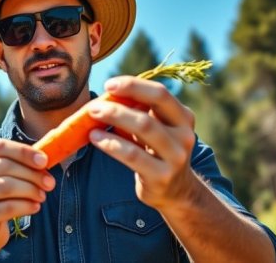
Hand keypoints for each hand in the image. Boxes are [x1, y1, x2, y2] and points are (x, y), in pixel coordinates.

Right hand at [0, 139, 55, 251]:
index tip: (44, 161)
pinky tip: (35, 207)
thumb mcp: (2, 174)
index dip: (23, 152)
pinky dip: (26, 205)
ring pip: (6, 186)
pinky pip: (7, 207)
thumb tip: (45, 156)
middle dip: (31, 173)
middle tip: (50, 182)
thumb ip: (18, 161)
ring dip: (30, 190)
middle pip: (3, 166)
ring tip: (42, 195)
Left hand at [87, 76, 197, 208]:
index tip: (109, 84)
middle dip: (119, 105)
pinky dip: (111, 144)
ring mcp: (175, 157)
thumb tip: (108, 93)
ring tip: (91, 115)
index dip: (134, 86)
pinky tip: (95, 137)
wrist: (175, 191)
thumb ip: (141, 111)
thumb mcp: (157, 129)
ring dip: (114, 119)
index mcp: (183, 117)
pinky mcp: (161, 176)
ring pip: (143, 129)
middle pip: (151, 111)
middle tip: (94, 104)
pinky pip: (133, 155)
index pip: (160, 94)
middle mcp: (184, 135)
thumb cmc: (157, 151)